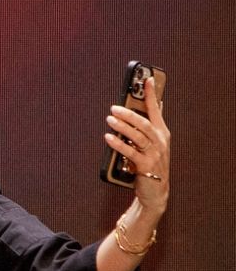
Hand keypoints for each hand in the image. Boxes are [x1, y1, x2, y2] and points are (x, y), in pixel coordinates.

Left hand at [104, 75, 170, 213]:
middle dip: (129, 113)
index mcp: (162, 133)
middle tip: (114, 107)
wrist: (156, 191)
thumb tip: (153, 106)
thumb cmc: (152, 165)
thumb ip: (151, 126)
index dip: (151, 94)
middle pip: (145, 123)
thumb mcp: (154, 144)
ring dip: (122, 127)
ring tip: (110, 120)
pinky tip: (109, 138)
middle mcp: (160, 141)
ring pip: (138, 136)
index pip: (156, 110)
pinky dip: (119, 144)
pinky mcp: (146, 166)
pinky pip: (131, 152)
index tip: (147, 79)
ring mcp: (154, 154)